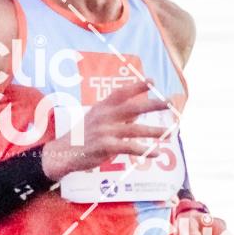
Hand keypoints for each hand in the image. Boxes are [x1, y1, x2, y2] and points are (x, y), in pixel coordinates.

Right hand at [41, 78, 171, 181]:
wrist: (64, 152)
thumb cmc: (83, 136)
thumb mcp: (96, 119)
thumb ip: (116, 116)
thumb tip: (137, 115)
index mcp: (102, 107)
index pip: (121, 93)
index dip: (137, 86)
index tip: (153, 81)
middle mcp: (105, 116)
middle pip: (133, 108)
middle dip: (153, 105)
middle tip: (169, 102)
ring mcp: (105, 131)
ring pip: (135, 130)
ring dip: (154, 131)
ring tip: (169, 132)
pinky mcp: (106, 147)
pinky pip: (130, 148)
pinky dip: (145, 151)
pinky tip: (157, 153)